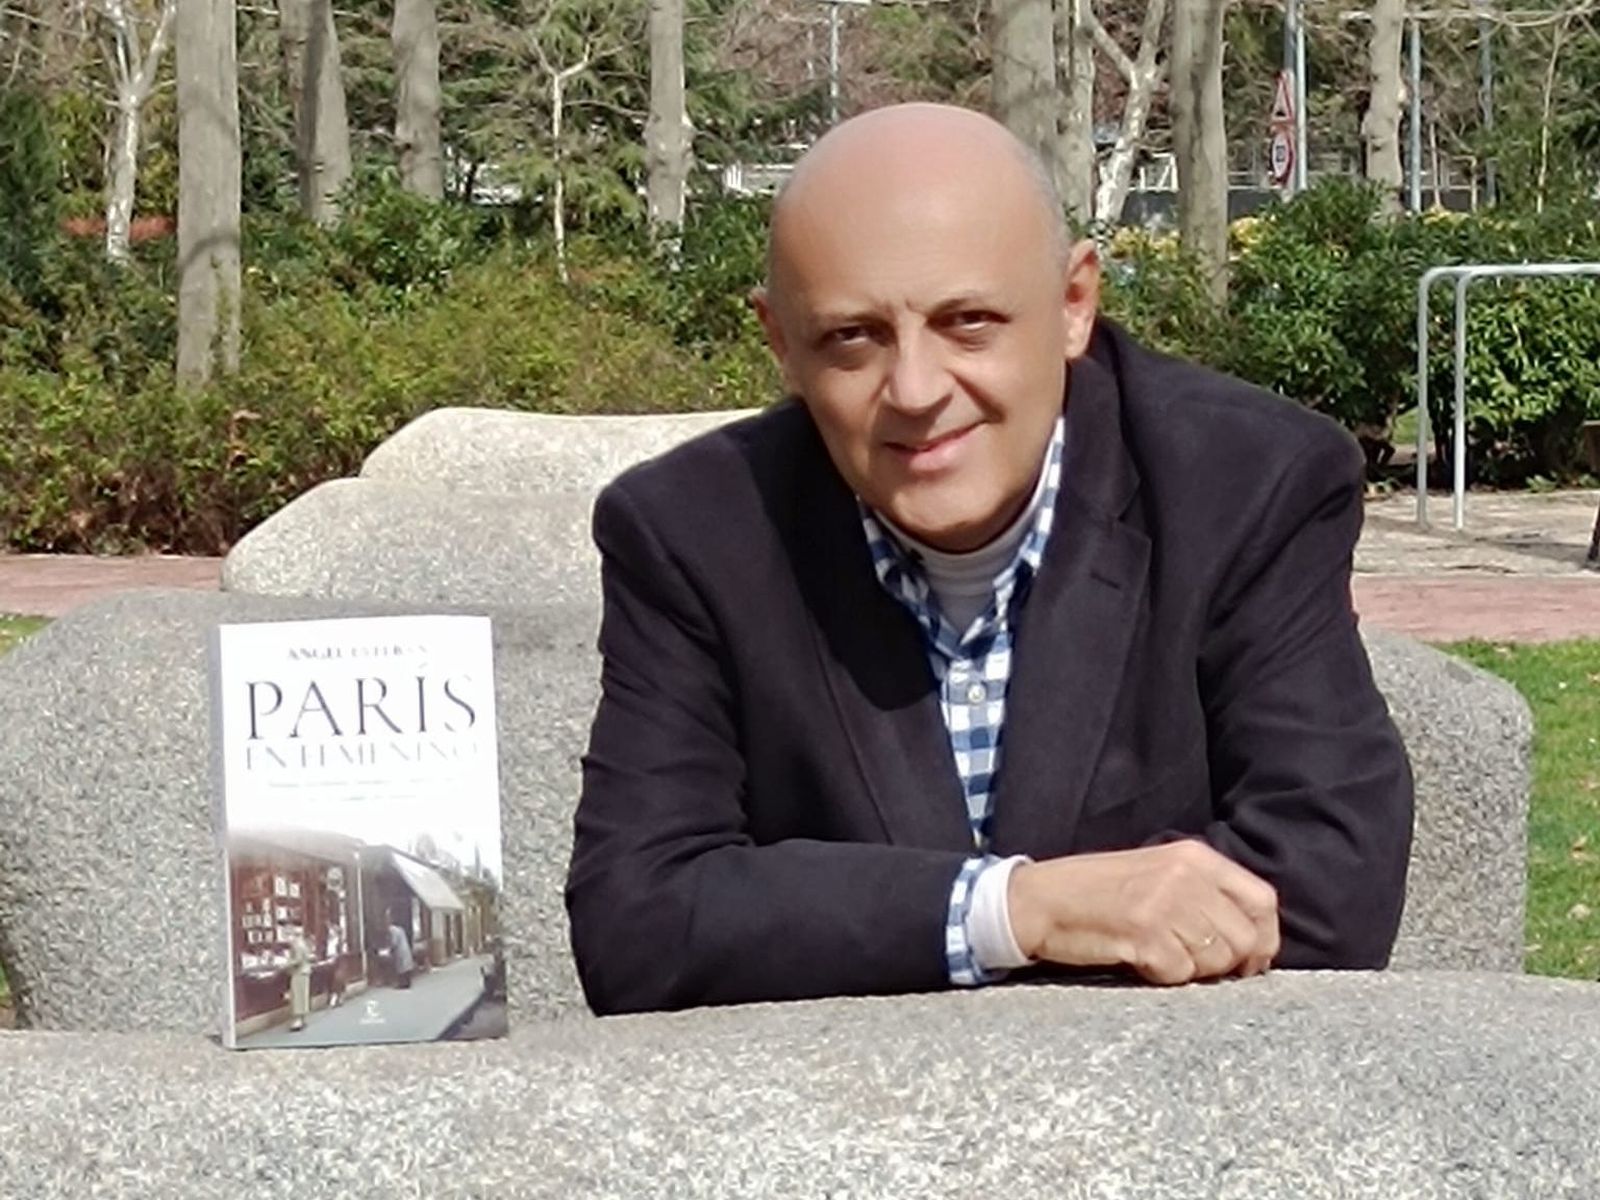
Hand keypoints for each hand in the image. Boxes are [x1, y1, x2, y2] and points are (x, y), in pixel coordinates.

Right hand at [1006, 840, 1279, 983]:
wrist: (1042, 899)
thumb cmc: (1100, 891)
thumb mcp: (1160, 873)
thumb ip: (1206, 893)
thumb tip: (1254, 939)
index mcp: (1195, 856)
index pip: (1262, 901)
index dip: (1265, 938)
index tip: (1252, 961)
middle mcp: (1186, 875)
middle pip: (1245, 938)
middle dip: (1228, 964)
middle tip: (1195, 966)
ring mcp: (1166, 904)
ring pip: (1216, 960)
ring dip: (1192, 970)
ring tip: (1159, 955)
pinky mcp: (1144, 934)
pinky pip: (1179, 973)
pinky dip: (1162, 976)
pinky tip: (1138, 959)